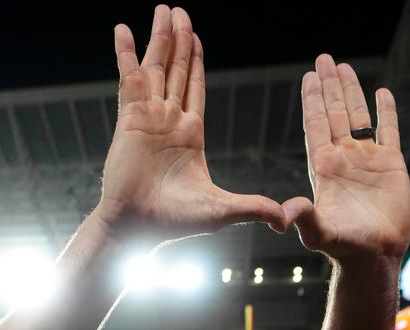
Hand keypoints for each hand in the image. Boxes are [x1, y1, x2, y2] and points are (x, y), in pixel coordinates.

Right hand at [95, 6, 283, 243]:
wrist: (138, 227)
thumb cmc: (173, 222)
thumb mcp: (223, 210)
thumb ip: (254, 208)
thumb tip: (286, 221)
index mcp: (189, 134)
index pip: (195, 88)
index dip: (195, 61)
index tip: (195, 38)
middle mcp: (168, 120)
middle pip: (176, 70)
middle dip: (179, 40)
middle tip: (179, 12)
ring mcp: (148, 116)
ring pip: (156, 67)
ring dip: (159, 38)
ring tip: (163, 10)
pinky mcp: (130, 118)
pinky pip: (129, 77)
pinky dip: (125, 53)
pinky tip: (123, 29)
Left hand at [283, 55, 409, 263]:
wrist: (374, 256)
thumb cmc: (344, 248)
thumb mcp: (318, 234)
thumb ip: (304, 219)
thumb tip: (285, 213)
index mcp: (325, 167)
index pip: (316, 125)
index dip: (312, 100)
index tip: (308, 76)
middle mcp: (344, 158)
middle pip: (334, 113)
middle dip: (328, 86)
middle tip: (323, 59)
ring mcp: (367, 159)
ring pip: (358, 116)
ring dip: (351, 92)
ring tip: (344, 67)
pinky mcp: (391, 165)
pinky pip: (388, 131)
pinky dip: (387, 111)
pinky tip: (383, 93)